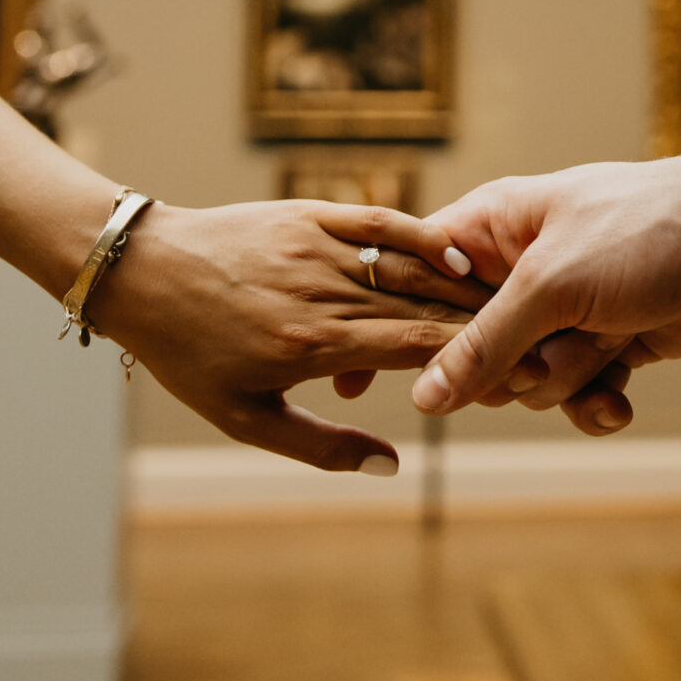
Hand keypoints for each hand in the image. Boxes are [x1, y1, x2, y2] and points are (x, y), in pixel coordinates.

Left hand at [89, 200, 485, 470]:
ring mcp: (316, 245)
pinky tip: (462, 252)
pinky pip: (379, 222)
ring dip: (465, 285)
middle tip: (540, 338)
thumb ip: (322, 446)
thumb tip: (392, 467)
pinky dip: (423, 236)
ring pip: (409, 266)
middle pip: (424, 305)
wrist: (141, 271)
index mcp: (311, 344)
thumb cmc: (189, 354)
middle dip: (484, 324)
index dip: (470, 359)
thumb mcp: (244, 418)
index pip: (413, 348)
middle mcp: (322, 291)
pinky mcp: (307, 214)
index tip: (516, 373)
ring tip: (514, 303)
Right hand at [413, 156, 680, 427]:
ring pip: (525, 380)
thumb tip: (425, 400)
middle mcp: (516, 272)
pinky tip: (620, 398)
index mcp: (488, 231)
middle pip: (469, 351)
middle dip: (510, 367)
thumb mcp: (552, 286)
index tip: (363, 378)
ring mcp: (560, 311)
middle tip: (548, 348)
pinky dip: (597, 399)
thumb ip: (484, 345)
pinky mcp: (603, 343)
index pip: (413, 282)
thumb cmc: (642, 233)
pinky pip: (573, 393)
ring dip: (568, 378)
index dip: (395, 328)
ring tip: (608, 348)